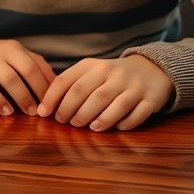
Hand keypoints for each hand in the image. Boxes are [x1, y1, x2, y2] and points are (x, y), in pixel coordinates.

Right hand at [0, 32, 55, 115]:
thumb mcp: (16, 53)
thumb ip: (36, 64)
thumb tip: (58, 85)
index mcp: (10, 49)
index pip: (30, 69)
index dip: (41, 89)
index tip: (48, 105)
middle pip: (11, 78)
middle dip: (24, 98)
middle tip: (32, 113)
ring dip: (0, 102)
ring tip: (9, 113)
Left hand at [37, 54, 173, 130]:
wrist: (150, 68)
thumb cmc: (111, 75)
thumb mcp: (90, 72)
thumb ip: (71, 84)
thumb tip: (47, 106)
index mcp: (92, 65)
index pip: (66, 80)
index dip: (52, 98)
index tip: (43, 113)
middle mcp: (111, 73)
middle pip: (86, 94)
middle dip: (71, 110)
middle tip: (64, 122)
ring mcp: (132, 86)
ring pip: (110, 104)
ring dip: (96, 119)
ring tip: (87, 128)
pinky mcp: (150, 99)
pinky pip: (135, 115)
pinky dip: (123, 124)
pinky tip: (114, 128)